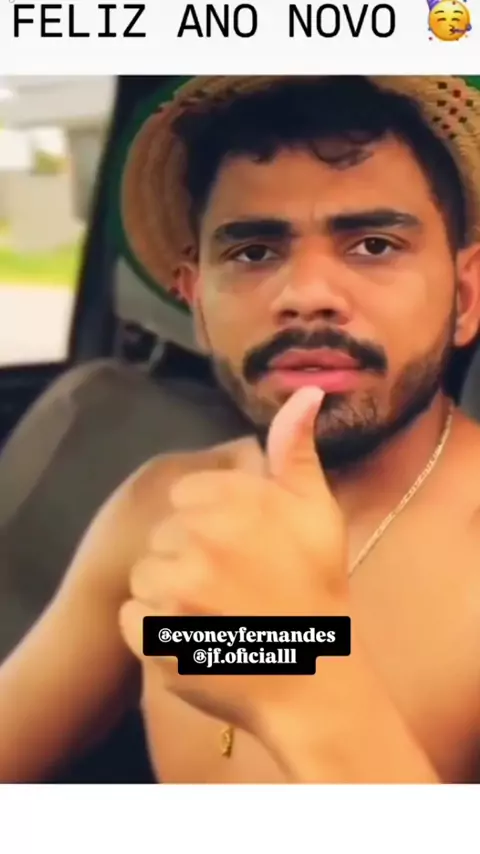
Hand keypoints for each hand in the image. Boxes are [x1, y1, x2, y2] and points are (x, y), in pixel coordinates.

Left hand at [119, 387, 348, 731]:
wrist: (311, 680)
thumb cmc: (316, 590)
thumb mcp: (317, 511)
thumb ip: (297, 451)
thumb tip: (305, 392)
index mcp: (236, 504)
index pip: (187, 496)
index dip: (210, 520)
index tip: (238, 548)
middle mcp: (202, 539)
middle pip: (164, 534)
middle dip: (189, 554)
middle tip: (231, 584)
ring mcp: (175, 592)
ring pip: (144, 574)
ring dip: (168, 592)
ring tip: (212, 613)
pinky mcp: (155, 638)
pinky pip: (132, 617)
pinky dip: (153, 629)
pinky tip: (193, 637)